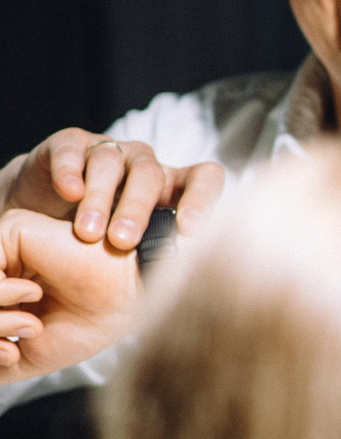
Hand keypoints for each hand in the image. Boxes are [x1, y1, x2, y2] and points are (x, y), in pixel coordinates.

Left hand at [0, 209, 143, 381]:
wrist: (122, 305)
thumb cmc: (86, 325)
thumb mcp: (24, 353)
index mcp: (6, 289)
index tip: (9, 353)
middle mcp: (3, 265)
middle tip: (16, 338)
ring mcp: (5, 248)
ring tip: (27, 322)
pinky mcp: (10, 231)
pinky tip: (30, 295)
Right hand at [1, 129, 225, 251]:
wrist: (38, 209)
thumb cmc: (99, 233)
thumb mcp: (131, 246)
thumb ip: (154, 256)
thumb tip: (173, 294)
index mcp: (171, 187)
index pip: (204, 178)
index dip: (202, 199)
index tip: (188, 230)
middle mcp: (143, 165)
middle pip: (150, 176)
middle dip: (138, 209)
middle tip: (123, 241)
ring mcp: (108, 150)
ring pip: (110, 164)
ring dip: (100, 198)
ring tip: (88, 233)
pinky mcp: (70, 144)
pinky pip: (72, 152)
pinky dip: (70, 171)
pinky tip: (69, 192)